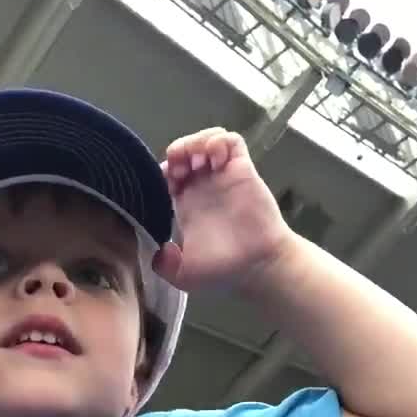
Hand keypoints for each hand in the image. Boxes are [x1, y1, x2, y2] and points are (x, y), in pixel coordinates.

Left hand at [154, 128, 290, 292]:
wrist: (258, 265)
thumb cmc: (225, 269)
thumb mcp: (184, 275)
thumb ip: (165, 266)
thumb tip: (157, 253)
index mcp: (186, 204)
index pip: (167, 174)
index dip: (162, 171)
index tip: (166, 183)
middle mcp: (203, 186)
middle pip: (184, 152)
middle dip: (178, 153)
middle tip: (180, 169)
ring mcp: (223, 176)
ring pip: (205, 140)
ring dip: (196, 143)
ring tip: (198, 162)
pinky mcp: (242, 169)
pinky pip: (230, 140)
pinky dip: (218, 141)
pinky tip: (215, 158)